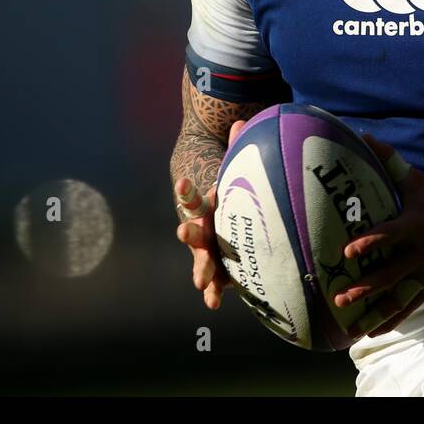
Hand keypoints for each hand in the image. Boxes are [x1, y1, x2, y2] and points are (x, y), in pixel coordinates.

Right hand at [173, 119, 247, 309]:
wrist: (226, 220)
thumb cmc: (234, 194)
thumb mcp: (236, 173)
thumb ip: (236, 150)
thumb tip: (240, 121)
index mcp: (205, 205)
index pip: (193, 196)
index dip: (187, 190)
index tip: (182, 184)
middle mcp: (202, 229)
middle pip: (194, 230)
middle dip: (190, 232)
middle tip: (183, 232)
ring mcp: (208, 250)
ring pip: (202, 259)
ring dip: (201, 269)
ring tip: (200, 282)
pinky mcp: (220, 268)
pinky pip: (217, 281)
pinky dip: (215, 291)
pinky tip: (213, 303)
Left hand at [332, 133, 423, 339]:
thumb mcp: (415, 180)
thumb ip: (389, 160)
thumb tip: (363, 135)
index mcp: (414, 226)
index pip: (390, 236)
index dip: (370, 243)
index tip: (348, 251)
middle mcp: (420, 253)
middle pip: (391, 274)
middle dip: (366, 288)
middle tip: (341, 297)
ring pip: (399, 296)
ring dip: (375, 312)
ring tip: (352, 326)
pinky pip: (410, 306)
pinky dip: (392, 319)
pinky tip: (372, 332)